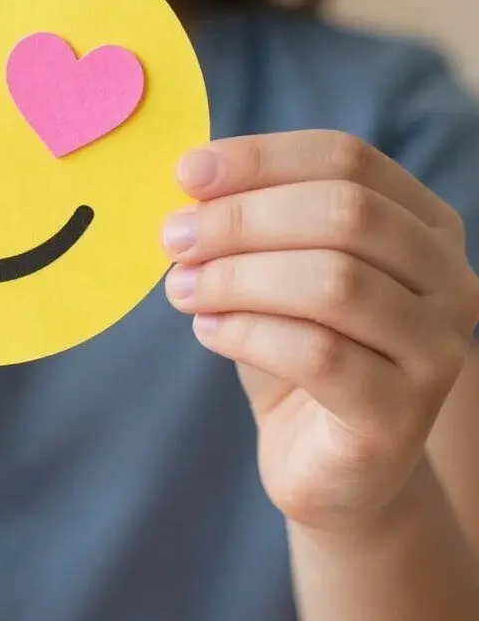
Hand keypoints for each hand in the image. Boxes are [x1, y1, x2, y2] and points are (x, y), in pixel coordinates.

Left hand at [161, 131, 478, 533]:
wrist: (328, 462)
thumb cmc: (296, 347)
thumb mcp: (274, 270)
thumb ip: (248, 223)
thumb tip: (192, 179)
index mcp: (421, 223)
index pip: (347, 159)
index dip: (261, 158)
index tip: (186, 172)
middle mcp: (447, 278)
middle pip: (345, 214)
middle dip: (241, 218)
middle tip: (173, 237)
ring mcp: (436, 348)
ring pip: (333, 282)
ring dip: (236, 277)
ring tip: (180, 288)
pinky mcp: (401, 414)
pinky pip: (317, 353)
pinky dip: (246, 332)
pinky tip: (207, 330)